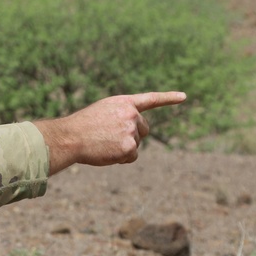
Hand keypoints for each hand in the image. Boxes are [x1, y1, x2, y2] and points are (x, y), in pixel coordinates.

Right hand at [33, 91, 186, 173]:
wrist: (71, 136)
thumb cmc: (82, 126)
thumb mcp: (102, 112)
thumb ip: (121, 116)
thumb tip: (134, 136)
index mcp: (124, 103)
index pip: (151, 99)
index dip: (168, 98)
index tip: (184, 97)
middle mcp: (131, 114)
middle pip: (143, 130)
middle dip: (132, 136)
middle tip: (110, 137)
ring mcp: (131, 131)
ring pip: (136, 144)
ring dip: (123, 148)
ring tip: (104, 143)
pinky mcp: (129, 147)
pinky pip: (132, 157)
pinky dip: (121, 158)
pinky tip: (107, 152)